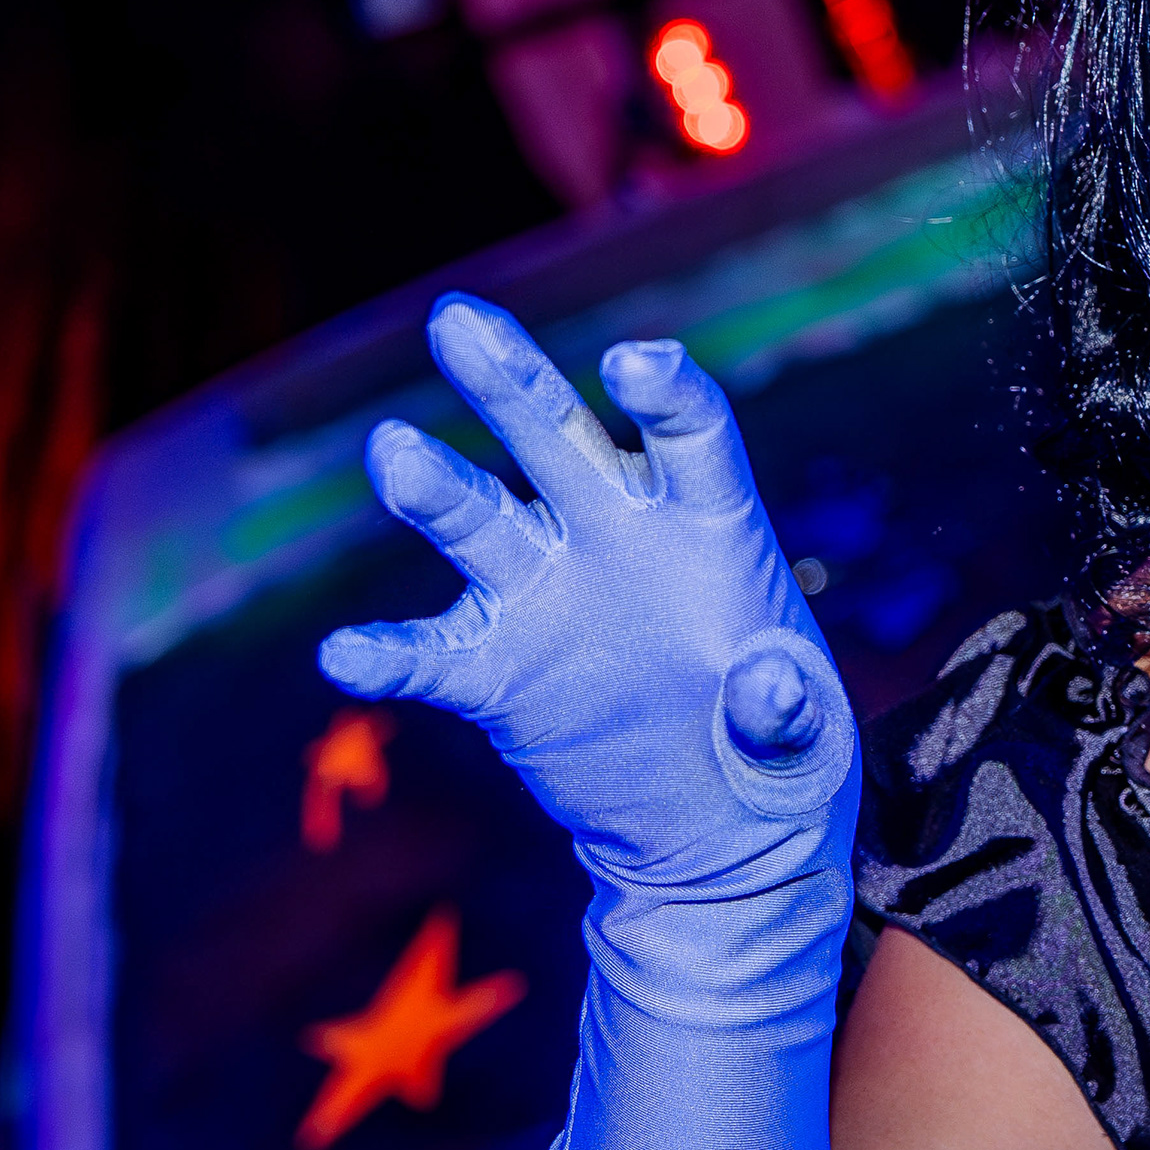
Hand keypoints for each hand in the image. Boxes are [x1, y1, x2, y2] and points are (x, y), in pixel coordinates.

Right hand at [319, 296, 854, 920]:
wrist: (710, 828)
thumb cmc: (775, 756)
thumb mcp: (801, 736)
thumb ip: (786, 709)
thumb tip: (765, 690)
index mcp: (709, 526)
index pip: (689, 432)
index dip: (664, 391)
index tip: (634, 363)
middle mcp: (616, 537)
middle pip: (560, 439)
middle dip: (511, 380)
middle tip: (458, 320)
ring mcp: (548, 596)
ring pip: (480, 520)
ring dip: (434, 487)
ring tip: (395, 452)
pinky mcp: (496, 669)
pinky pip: (428, 654)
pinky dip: (386, 656)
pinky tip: (347, 656)